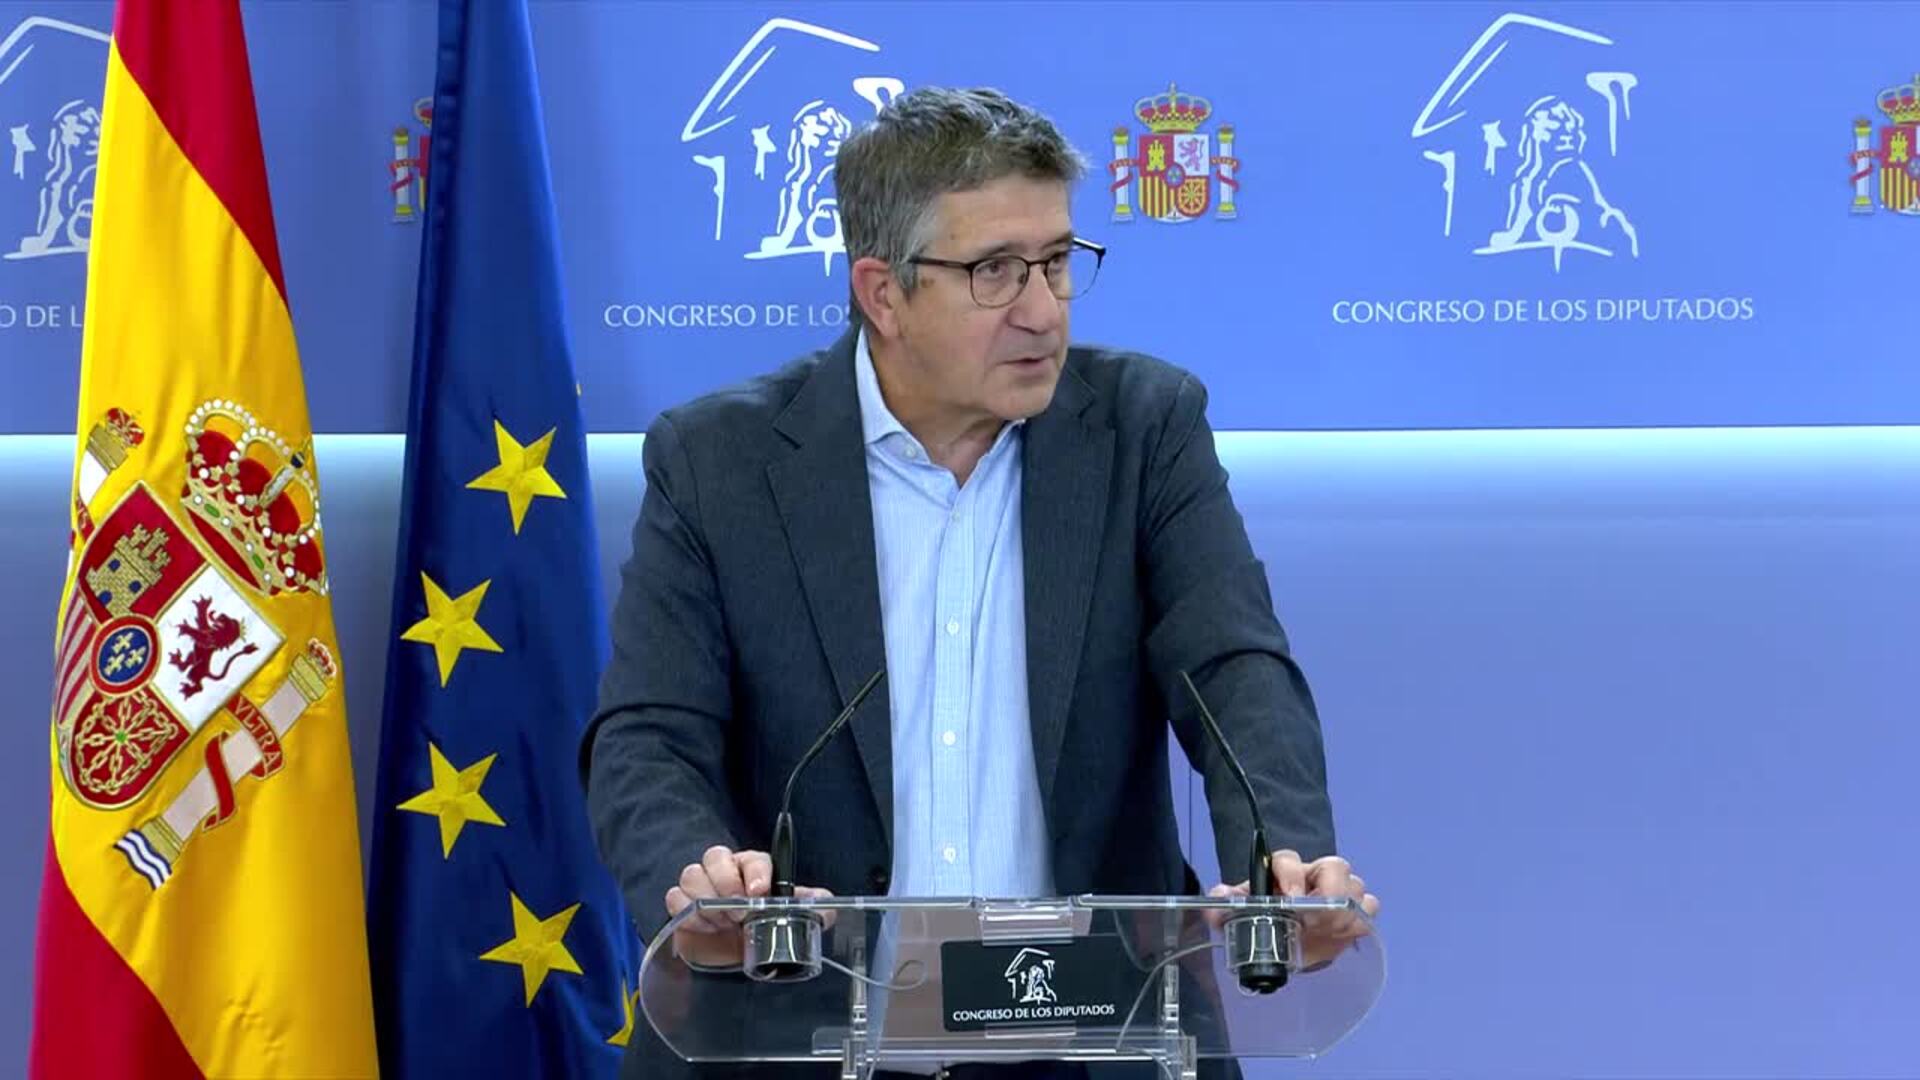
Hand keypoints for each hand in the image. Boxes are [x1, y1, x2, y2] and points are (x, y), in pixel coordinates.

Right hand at [664, 845, 833, 969]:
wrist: (730, 955)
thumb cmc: (760, 927)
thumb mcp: (789, 916)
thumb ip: (810, 907)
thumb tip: (827, 906)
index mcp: (754, 869)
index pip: (753, 858)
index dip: (755, 872)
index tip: (759, 891)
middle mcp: (725, 870)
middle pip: (714, 856)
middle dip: (725, 884)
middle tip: (737, 912)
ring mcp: (700, 885)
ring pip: (691, 874)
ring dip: (706, 901)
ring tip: (722, 924)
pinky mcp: (680, 904)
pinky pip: (674, 897)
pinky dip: (688, 913)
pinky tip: (704, 928)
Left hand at [1207, 850, 1379, 969]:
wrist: (1292, 945)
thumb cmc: (1269, 920)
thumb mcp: (1244, 912)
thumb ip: (1225, 904)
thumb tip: (1217, 896)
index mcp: (1286, 872)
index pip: (1290, 860)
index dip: (1292, 875)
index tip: (1291, 898)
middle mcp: (1316, 876)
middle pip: (1336, 865)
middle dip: (1331, 890)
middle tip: (1319, 918)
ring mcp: (1341, 893)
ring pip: (1356, 884)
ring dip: (1346, 907)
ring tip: (1332, 929)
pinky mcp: (1356, 913)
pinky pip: (1370, 907)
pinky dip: (1361, 919)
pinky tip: (1346, 935)